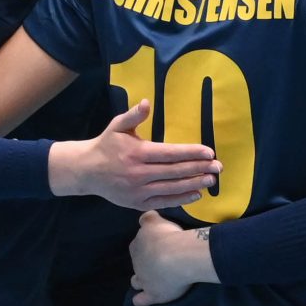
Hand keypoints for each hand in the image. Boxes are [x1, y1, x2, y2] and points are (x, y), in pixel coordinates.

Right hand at [60, 99, 220, 207]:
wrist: (87, 171)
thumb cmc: (106, 145)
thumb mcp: (117, 126)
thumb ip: (133, 115)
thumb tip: (147, 102)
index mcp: (137, 153)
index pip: (170, 154)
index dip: (191, 153)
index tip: (209, 152)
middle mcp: (139, 173)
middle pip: (175, 172)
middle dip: (199, 169)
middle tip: (218, 167)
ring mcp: (139, 190)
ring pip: (172, 188)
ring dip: (194, 184)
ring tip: (211, 180)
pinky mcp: (138, 203)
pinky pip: (164, 201)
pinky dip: (181, 199)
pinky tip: (196, 194)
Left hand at [129, 209, 217, 305]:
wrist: (177, 256)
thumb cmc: (169, 236)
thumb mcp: (156, 220)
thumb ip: (148, 218)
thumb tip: (146, 218)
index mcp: (138, 244)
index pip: (138, 245)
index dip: (147, 246)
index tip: (158, 246)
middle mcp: (137, 262)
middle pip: (138, 262)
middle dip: (145, 263)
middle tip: (161, 262)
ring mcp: (143, 279)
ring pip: (136, 281)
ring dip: (141, 281)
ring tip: (153, 281)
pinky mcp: (152, 294)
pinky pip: (141, 300)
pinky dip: (141, 300)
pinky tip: (144, 300)